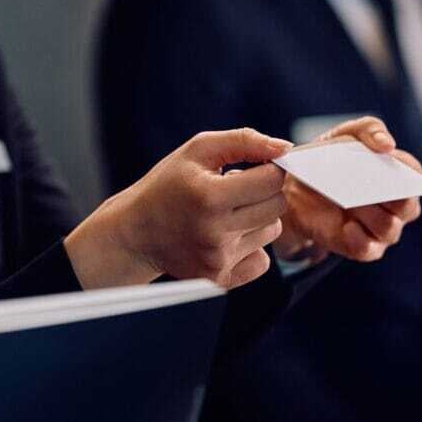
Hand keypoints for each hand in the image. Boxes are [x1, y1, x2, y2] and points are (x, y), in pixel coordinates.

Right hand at [65, 128, 291, 289]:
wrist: (135, 233)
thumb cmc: (168, 186)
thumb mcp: (198, 151)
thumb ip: (244, 141)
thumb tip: (285, 148)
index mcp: (209, 196)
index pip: (272, 180)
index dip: (270, 169)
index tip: (256, 167)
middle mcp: (215, 231)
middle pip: (277, 206)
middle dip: (264, 193)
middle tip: (238, 190)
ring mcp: (218, 259)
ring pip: (272, 231)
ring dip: (257, 219)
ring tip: (227, 214)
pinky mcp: (220, 279)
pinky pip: (263, 261)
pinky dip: (251, 248)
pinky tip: (226, 238)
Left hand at [274, 116, 421, 262]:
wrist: (296, 188)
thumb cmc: (331, 158)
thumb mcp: (347, 134)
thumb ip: (370, 130)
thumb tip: (388, 145)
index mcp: (400, 175)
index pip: (415, 176)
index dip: (404, 172)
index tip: (385, 162)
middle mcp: (397, 205)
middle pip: (407, 207)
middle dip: (390, 196)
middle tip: (367, 183)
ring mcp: (380, 229)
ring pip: (389, 229)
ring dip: (370, 214)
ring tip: (350, 202)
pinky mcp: (361, 247)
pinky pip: (369, 250)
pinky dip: (360, 239)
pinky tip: (347, 227)